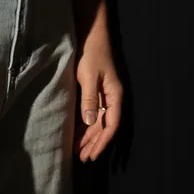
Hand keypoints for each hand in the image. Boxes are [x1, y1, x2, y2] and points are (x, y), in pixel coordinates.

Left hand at [74, 24, 123, 161]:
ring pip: (100, 123)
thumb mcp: (89, 75)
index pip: (112, 125)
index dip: (103, 142)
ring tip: (79, 152)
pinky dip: (86, 127)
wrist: (92, 34)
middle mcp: (113, 99)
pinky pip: (94, 115)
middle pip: (106, 127)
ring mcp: (105, 96)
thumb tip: (91, 123)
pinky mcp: (97, 93)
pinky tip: (78, 135)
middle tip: (83, 159)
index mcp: (115, 96)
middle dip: (95, 144)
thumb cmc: (91, 53)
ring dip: (90, 138)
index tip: (93, 155)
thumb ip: (90, 98)